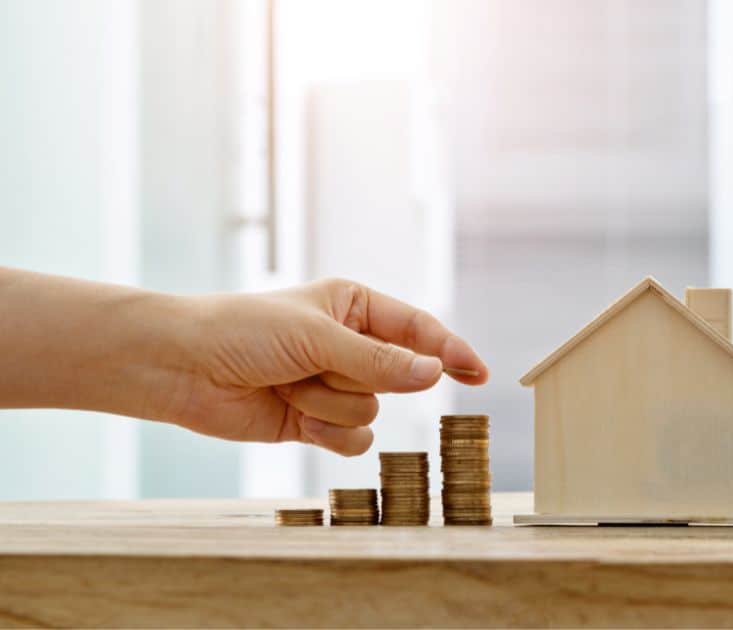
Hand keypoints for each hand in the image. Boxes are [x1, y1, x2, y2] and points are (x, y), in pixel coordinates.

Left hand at [161, 278, 488, 454]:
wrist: (181, 368)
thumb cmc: (242, 332)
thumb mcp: (318, 337)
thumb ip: (381, 359)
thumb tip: (436, 372)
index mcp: (354, 307)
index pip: (418, 329)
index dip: (450, 350)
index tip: (478, 374)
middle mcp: (350, 345)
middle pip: (395, 377)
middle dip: (356, 377)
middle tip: (312, 364)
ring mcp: (333, 385)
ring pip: (372, 411)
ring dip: (329, 404)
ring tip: (287, 386)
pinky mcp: (316, 422)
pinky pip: (354, 439)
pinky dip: (326, 432)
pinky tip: (292, 416)